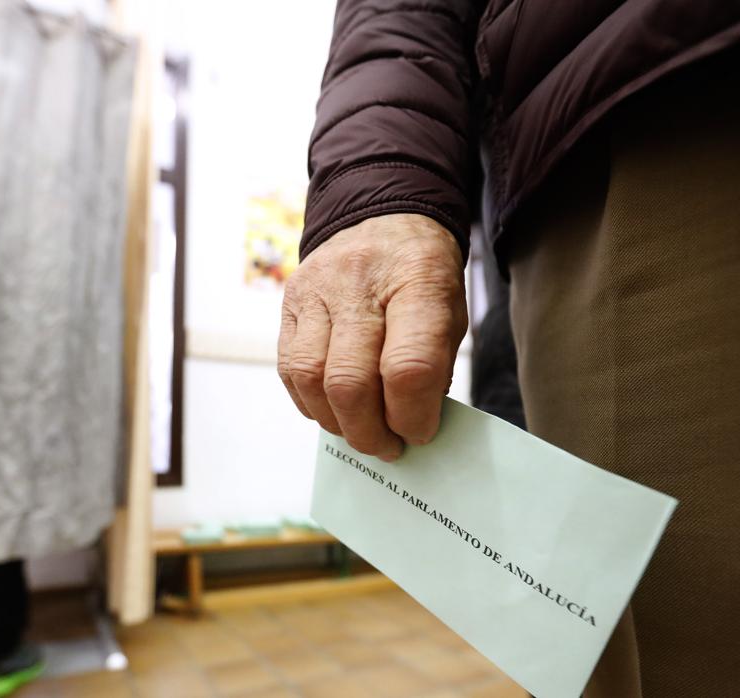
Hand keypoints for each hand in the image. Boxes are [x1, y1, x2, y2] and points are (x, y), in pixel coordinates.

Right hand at [278, 213, 467, 460]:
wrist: (383, 215)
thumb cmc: (422, 274)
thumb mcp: (450, 310)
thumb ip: (432, 367)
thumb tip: (408, 428)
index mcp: (417, 280)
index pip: (408, 368)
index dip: (412, 416)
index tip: (419, 432)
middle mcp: (359, 283)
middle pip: (350, 382)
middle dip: (370, 431)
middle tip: (388, 446)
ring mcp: (317, 290)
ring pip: (311, 379)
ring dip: (336, 422)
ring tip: (360, 432)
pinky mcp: (290, 301)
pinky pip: (289, 367)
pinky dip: (310, 402)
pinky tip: (333, 408)